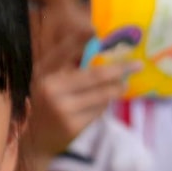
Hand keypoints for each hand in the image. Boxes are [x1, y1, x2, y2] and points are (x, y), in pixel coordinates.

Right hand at [26, 48, 133, 162]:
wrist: (35, 139)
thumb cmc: (46, 103)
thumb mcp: (48, 79)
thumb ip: (67, 62)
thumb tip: (94, 38)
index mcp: (43, 72)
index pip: (69, 50)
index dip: (88, 39)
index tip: (104, 31)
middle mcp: (51, 88)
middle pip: (95, 74)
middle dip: (119, 68)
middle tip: (136, 64)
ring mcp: (62, 108)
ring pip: (101, 94)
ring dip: (116, 88)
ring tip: (124, 84)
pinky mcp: (73, 126)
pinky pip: (98, 110)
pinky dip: (105, 104)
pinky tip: (106, 101)